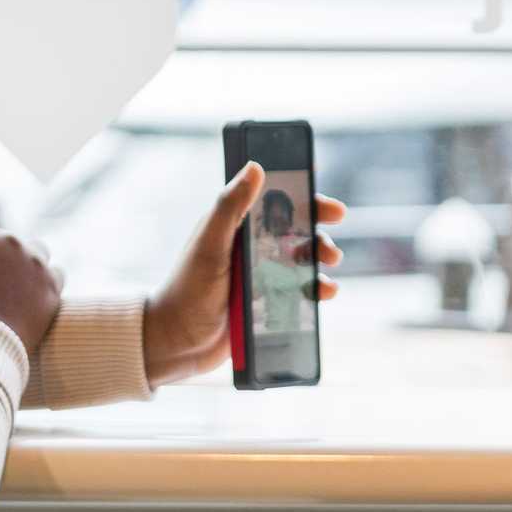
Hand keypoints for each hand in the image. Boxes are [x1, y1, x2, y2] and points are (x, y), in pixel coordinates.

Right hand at [0, 223, 63, 350]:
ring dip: (29, 265)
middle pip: (10, 244)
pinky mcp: (51, 286)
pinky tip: (36, 297)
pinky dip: (47, 284)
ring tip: (19, 289)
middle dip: (4, 260)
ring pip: (38, 253)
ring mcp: (33, 262)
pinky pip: (56, 275)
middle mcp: (8, 240)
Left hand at [143, 160, 345, 387]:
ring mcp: (261, 278)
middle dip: (317, 225)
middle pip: (294, 229)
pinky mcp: (268, 305)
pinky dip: (317, 289)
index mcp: (234, 229)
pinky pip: (301, 293)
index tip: (321, 190)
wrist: (177, 343)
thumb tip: (255, 167)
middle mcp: (250, 250)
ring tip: (329, 261)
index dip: (298, 193)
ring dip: (320, 256)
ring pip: (302, 260)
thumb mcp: (209, 246)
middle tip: (335, 223)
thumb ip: (230, 207)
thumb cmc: (185, 290)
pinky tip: (324, 292)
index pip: (271, 201)